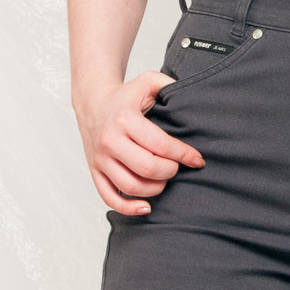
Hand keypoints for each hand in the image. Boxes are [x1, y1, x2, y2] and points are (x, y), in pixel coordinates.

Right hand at [74, 70, 202, 215]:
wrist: (92, 101)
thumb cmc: (125, 95)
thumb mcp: (147, 81)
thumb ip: (169, 84)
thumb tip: (191, 95)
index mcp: (125, 119)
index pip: (160, 145)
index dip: (184, 155)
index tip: (197, 160)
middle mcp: (110, 140)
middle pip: (147, 168)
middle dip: (170, 171)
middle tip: (176, 167)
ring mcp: (100, 158)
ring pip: (131, 186)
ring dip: (155, 189)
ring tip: (163, 180)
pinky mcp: (94, 170)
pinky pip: (109, 197)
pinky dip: (128, 208)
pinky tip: (146, 207)